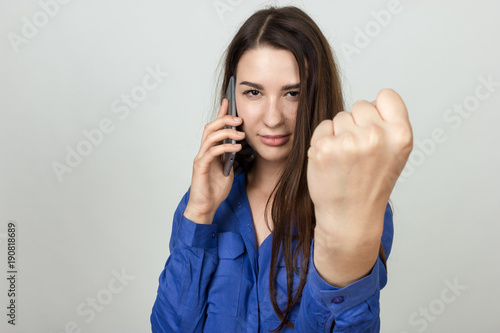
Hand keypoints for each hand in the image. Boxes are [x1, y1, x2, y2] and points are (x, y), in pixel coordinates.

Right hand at [183, 99, 244, 223]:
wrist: (205, 206)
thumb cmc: (214, 190)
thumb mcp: (228, 170)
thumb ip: (230, 157)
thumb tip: (239, 147)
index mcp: (210, 151)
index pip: (214, 128)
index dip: (220, 114)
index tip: (228, 102)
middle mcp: (203, 152)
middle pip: (210, 127)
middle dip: (224, 119)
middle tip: (239, 119)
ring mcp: (201, 158)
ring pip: (210, 136)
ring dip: (226, 132)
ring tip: (241, 134)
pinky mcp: (201, 167)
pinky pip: (212, 152)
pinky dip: (225, 147)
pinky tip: (236, 148)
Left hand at [307, 89, 412, 285]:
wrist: (350, 216)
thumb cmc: (371, 184)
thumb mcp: (395, 153)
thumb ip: (389, 124)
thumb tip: (373, 101)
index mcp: (400, 135)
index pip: (387, 95)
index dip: (378, 110)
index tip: (376, 129)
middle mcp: (376, 136)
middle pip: (360, 105)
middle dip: (357, 124)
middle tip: (360, 152)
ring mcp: (348, 141)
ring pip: (340, 116)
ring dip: (340, 133)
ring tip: (346, 159)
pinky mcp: (323, 147)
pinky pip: (323, 127)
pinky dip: (324, 141)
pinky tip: (331, 161)